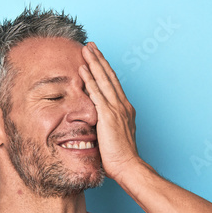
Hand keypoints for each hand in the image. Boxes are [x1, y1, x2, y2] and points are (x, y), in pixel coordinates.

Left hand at [79, 42, 144, 178]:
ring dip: (94, 63)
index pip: (113, 85)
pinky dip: (89, 79)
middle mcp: (122, 105)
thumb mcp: (115, 137)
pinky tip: (83, 69)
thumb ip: (108, 126)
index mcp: (125, 110)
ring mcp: (116, 109)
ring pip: (104, 80)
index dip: (105, 70)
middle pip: (109, 77)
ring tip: (86, 49)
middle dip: (100, 60)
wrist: (128, 166)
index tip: (98, 59)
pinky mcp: (108, 115)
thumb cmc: (122, 157)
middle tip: (91, 45)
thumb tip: (98, 125)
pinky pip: (96, 93)